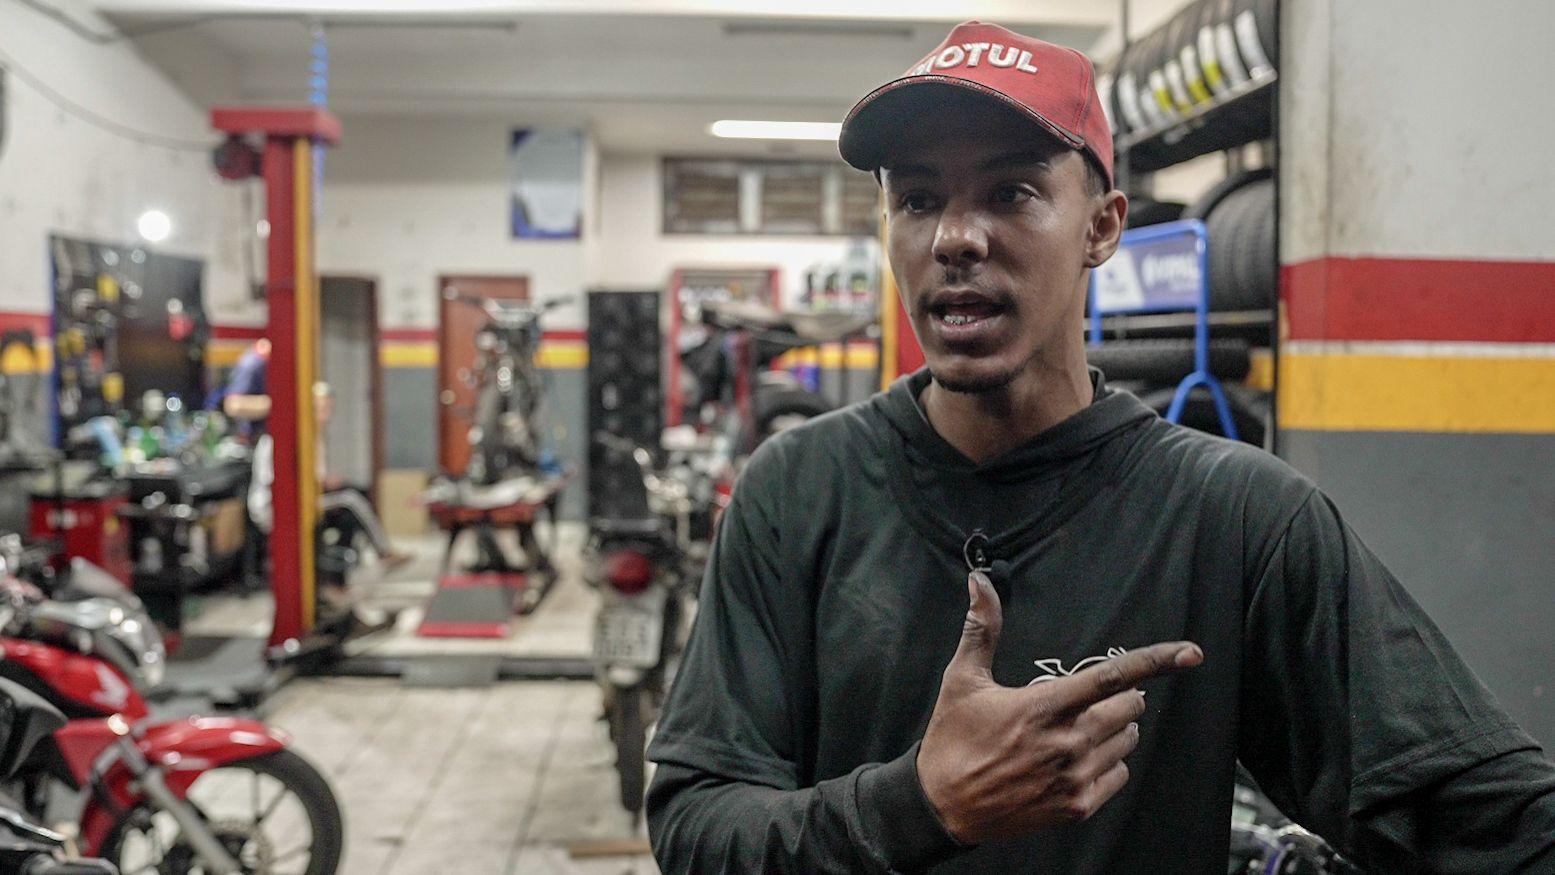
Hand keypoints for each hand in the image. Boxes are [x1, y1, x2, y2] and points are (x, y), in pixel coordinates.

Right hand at [917, 571, 1202, 844]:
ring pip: (1127, 742)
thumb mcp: (962, 680)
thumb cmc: (952, 740)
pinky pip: (1119, 775)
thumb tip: (979, 582)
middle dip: (1119, 698)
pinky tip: (1076, 759)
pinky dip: (1108, 763)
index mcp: (1042, 707)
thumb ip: (981, 628)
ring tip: (1076, 730)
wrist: (943, 807)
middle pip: (1129, 709)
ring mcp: (1074, 778)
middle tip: (1087, 700)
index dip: (1155, 661)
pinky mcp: (1076, 806)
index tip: (1190, 653)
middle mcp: (1066, 743)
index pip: (1110, 677)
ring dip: (1114, 730)